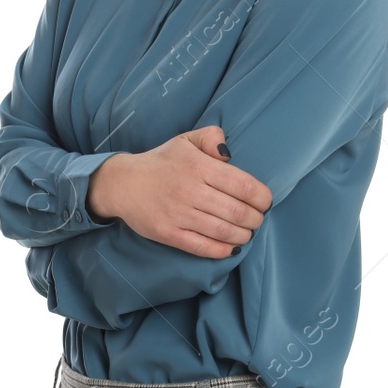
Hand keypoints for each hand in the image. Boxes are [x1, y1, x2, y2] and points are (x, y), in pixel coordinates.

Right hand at [84, 126, 272, 258]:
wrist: (123, 183)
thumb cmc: (161, 162)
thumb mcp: (185, 140)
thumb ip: (211, 137)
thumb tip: (229, 152)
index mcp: (197, 165)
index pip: (243, 186)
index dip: (262, 198)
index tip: (264, 202)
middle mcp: (190, 190)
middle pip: (237, 212)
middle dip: (255, 219)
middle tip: (256, 219)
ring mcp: (178, 213)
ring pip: (223, 231)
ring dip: (243, 236)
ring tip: (246, 233)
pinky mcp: (168, 233)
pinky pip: (202, 247)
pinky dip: (222, 250)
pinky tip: (230, 247)